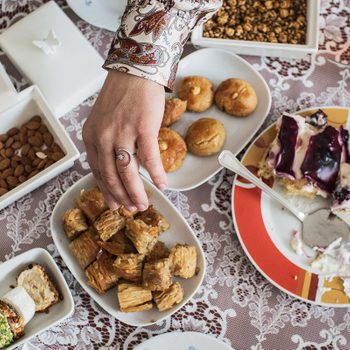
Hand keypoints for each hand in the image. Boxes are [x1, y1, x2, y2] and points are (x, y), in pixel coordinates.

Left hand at [83, 70, 166, 211]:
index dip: (107, 190)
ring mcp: (122, 132)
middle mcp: (103, 136)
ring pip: (128, 171)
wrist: (135, 71)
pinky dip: (157, 173)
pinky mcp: (142, 127)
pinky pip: (149, 157)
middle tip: (130, 209)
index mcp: (92, 136)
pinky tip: (162, 184)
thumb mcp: (104, 121)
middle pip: (111, 175)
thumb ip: (107, 144)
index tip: (114, 203)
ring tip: (143, 204)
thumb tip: (120, 167)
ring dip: (136, 191)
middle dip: (121, 196)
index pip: (97, 171)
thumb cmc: (121, 96)